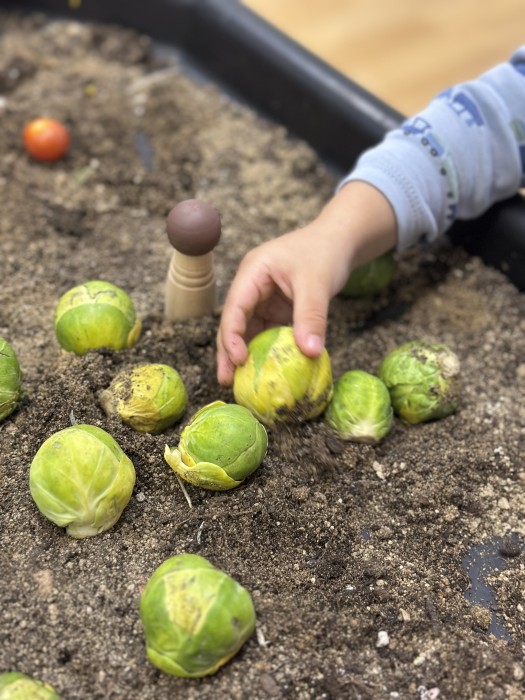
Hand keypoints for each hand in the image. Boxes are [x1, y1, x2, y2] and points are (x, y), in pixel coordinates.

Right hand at [216, 182, 397, 384]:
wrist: (339, 240)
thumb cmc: (325, 252)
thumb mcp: (318, 283)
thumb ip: (312, 317)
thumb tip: (310, 353)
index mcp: (253, 272)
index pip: (235, 306)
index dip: (232, 335)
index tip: (238, 360)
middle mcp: (251, 286)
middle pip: (233, 322)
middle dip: (229, 351)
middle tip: (226, 380)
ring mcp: (262, 298)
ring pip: (247, 330)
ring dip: (243, 354)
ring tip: (238, 382)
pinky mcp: (275, 308)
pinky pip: (265, 332)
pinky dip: (264, 350)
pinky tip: (263, 370)